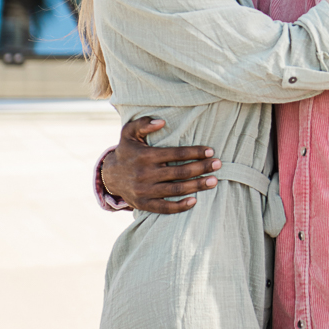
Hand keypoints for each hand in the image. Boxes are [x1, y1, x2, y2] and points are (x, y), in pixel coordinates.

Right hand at [101, 117, 221, 213]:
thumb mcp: (129, 133)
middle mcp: (146, 173)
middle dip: (201, 168)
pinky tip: (194, 201)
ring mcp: (145, 190)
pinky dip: (180, 206)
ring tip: (213, 181)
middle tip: (218, 165)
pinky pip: (164, 207)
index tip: (211, 151)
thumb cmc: (126, 151)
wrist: (109, 176)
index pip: (176, 153)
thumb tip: (162, 121)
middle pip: (180, 172)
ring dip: (197, 186)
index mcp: (146, 155)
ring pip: (176, 189)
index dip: (195, 152)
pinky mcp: (144, 204)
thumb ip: (143, 123)